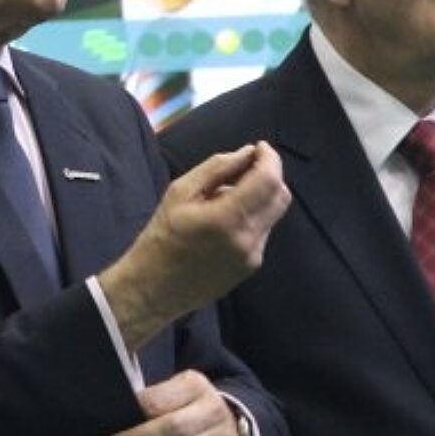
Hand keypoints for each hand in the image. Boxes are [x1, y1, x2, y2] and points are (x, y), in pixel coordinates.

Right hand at [100, 141, 289, 349]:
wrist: (154, 288)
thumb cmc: (161, 236)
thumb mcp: (180, 192)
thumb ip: (216, 168)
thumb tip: (247, 153)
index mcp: (228, 217)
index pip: (268, 180)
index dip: (269, 158)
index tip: (258, 147)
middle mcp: (248, 238)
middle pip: (281, 195)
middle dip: (270, 173)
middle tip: (245, 166)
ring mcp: (253, 255)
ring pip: (274, 213)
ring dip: (260, 195)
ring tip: (226, 195)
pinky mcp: (251, 266)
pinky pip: (263, 230)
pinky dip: (252, 214)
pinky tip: (225, 219)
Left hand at [101, 370, 244, 435]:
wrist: (228, 423)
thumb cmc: (188, 402)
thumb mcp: (175, 386)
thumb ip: (152, 396)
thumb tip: (116, 411)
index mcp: (195, 386)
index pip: (161, 400)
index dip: (135, 412)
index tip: (112, 422)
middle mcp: (210, 411)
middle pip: (172, 430)